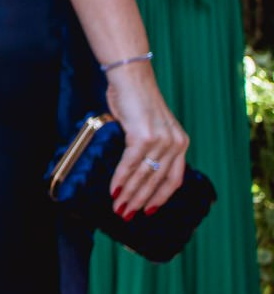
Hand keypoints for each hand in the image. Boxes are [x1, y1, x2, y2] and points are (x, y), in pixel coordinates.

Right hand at [105, 61, 187, 219]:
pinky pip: (130, 164)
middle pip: (157, 181)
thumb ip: (149, 146)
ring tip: (118, 208)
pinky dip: (121, 178)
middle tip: (127, 216)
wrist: (130, 78)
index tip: (149, 210)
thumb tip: (134, 170)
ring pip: (144, 176)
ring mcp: (160, 141)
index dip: (161, 198)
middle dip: (140, 201)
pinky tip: (113, 189)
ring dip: (129, 195)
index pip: (174, 179)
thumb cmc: (135, 100)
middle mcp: (175, 144)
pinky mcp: (143, 136)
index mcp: (180, 143)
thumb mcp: (150, 126)